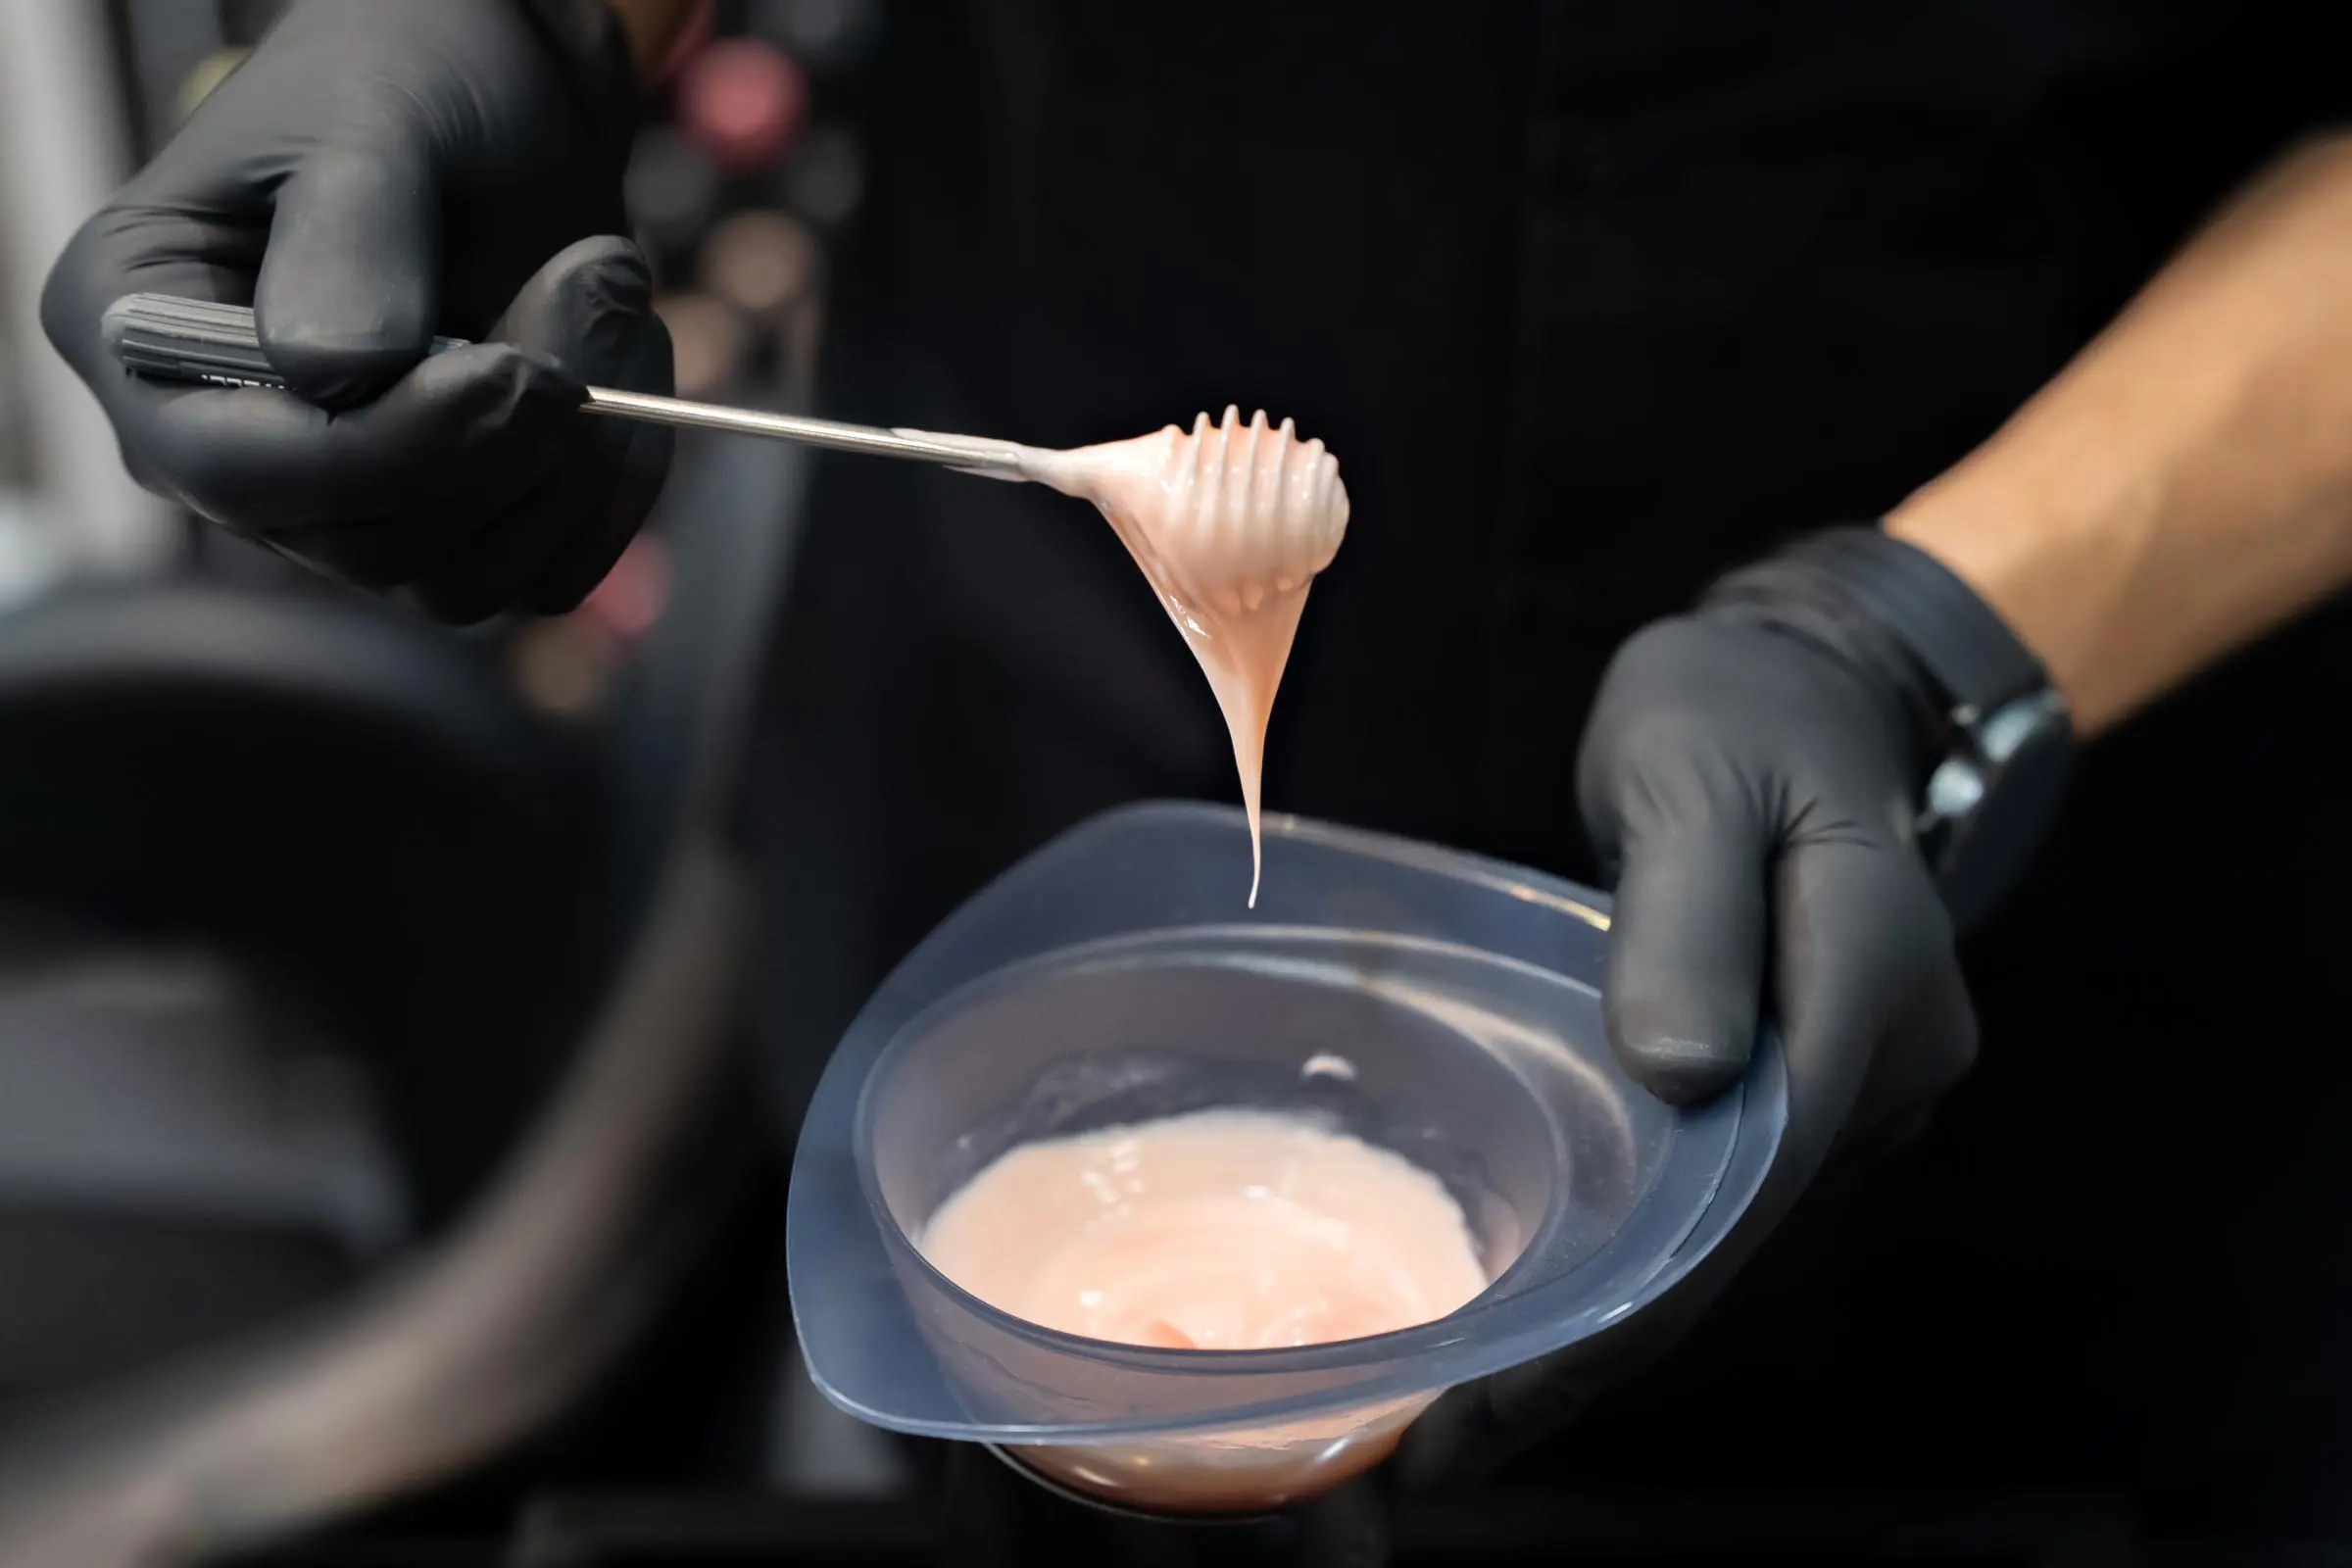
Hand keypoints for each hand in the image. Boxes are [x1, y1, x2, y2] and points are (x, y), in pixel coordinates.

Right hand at [40, 0, 672, 621]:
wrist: (497, 96)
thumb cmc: (402, 79)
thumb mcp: (369, 124)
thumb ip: (348, 243)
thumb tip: (339, 373)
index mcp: (140, 336)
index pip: (241, 476)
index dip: (392, 451)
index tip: (516, 373)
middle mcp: (223, 449)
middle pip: (367, 545)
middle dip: (510, 438)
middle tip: (597, 275)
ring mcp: (339, 506)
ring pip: (465, 581)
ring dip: (578, 455)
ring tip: (608, 288)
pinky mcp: (449, 527)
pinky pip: (546, 573)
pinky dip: (614, 483)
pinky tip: (627, 360)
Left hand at [1402, 529, 2017, 1485]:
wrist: (1809, 689)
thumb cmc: (1737, 714)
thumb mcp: (1694, 777)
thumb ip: (1692, 916)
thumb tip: (1684, 1075)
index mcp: (1870, 977)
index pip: (1755, 1170)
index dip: (1639, 1291)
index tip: (1510, 1384)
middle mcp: (1891, 1057)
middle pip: (1746, 1229)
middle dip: (1606, 1343)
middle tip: (1451, 1442)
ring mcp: (1863, 1079)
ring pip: (1735, 1227)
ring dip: (1616, 1316)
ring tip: (1470, 1410)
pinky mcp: (1813, 1085)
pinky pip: (1724, 1188)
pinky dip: (1638, 1251)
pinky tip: (1545, 1309)